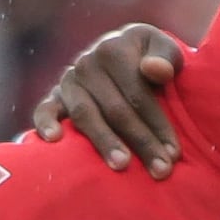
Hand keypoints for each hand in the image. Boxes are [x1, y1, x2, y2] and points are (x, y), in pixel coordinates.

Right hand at [32, 21, 190, 176]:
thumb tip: (155, 70)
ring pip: (85, 115)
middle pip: (115, 109)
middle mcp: (87, 63)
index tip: (174, 153)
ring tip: (122, 166)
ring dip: (104, 142)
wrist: (121, 52)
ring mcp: (69, 80)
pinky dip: (45, 123)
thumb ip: (167, 58)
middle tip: (160, 171)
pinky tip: (54, 140)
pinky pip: (44, 109)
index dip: (158, 124)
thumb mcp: (164, 49)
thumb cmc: (149, 58)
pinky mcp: (54, 96)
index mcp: (114, 49)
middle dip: (141, 142)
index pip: (138, 94)